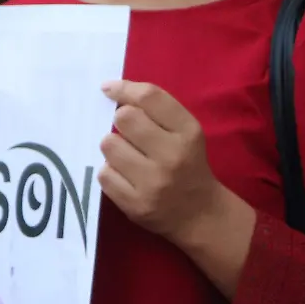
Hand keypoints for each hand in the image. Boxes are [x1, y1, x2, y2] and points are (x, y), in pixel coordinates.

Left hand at [98, 80, 226, 241]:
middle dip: (121, 122)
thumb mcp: (184, 132)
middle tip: (129, 134)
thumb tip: (109, 89)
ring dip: (113, 148)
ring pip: (109, 145)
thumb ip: (155, 109)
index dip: (123, 89)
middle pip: (124, 118)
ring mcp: (153, 183)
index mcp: (188, 132)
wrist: (200, 214)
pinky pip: (104, 174)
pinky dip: (110, 172)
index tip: (109, 90)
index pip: (149, 97)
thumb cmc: (187, 164)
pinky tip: (126, 177)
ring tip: (128, 157)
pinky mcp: (135, 205)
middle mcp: (173, 156)